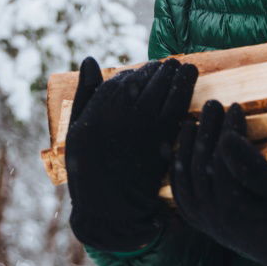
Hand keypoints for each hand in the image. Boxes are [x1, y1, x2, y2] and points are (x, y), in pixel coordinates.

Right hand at [66, 57, 197, 250]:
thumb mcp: (77, 128)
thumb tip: (90, 59)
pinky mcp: (163, 140)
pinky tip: (189, 91)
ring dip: (177, 76)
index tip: (147, 70)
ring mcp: (144, 127)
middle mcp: (122, 116)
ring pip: (165, 90)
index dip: (139, 72)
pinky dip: (185, 95)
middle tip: (170, 64)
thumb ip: (86, 92)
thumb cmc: (89, 166)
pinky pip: (178, 109)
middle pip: (148, 81)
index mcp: (98, 112)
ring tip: (183, 69)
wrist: (109, 206)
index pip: (124, 80)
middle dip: (161, 70)